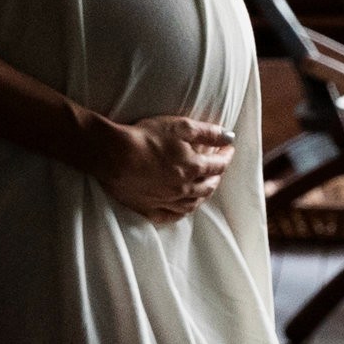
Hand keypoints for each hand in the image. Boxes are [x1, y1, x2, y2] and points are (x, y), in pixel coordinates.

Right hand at [90, 114, 235, 221]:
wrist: (113, 155)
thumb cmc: (145, 136)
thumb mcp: (180, 126)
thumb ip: (208, 132)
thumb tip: (230, 137)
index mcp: (193, 168)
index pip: (218, 164)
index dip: (226, 155)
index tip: (228, 148)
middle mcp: (184, 189)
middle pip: (208, 186)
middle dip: (216, 176)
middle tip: (217, 168)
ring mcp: (166, 201)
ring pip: (192, 204)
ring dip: (202, 195)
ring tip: (204, 188)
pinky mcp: (148, 209)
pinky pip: (170, 216)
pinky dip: (180, 213)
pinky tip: (181, 209)